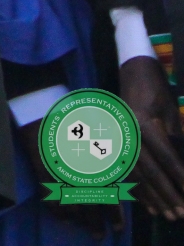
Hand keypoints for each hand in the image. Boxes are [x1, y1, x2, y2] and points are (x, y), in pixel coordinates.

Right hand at [14, 119, 123, 233]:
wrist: (43, 109)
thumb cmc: (74, 118)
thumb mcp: (100, 134)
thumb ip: (111, 156)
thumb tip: (120, 175)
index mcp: (99, 164)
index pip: (110, 197)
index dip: (115, 215)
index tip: (117, 227)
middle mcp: (83, 173)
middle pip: (93, 206)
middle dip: (96, 223)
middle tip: (99, 236)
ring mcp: (63, 174)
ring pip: (74, 206)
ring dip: (80, 220)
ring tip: (82, 227)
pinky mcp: (44, 174)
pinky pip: (52, 199)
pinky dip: (58, 212)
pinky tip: (63, 218)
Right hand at [122, 56, 183, 218]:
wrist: (133, 74)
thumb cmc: (157, 92)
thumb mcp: (171, 113)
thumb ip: (176, 140)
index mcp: (146, 124)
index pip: (167, 159)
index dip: (181, 180)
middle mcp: (129, 133)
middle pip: (148, 171)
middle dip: (166, 194)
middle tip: (180, 214)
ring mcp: (118, 137)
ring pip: (134, 174)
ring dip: (150, 197)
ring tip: (166, 214)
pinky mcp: (113, 141)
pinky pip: (123, 169)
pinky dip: (135, 188)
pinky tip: (146, 203)